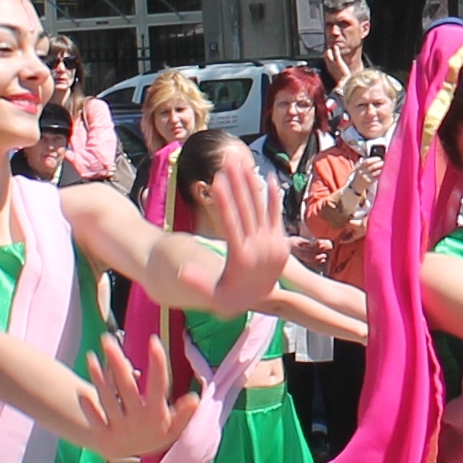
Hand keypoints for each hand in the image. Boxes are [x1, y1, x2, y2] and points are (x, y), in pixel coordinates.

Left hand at [71, 327, 182, 459]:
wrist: (131, 461)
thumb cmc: (155, 433)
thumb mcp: (174, 429)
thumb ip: (184, 414)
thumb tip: (195, 399)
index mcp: (157, 414)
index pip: (158, 385)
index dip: (158, 363)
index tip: (154, 341)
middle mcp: (138, 420)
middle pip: (126, 387)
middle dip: (116, 362)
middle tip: (108, 340)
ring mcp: (120, 429)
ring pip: (108, 399)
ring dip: (98, 378)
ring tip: (91, 357)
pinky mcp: (104, 438)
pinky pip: (94, 418)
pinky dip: (88, 405)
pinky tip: (80, 391)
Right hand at [197, 153, 290, 311]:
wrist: (263, 301)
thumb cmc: (231, 297)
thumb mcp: (214, 297)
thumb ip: (198, 283)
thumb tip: (182, 271)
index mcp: (241, 258)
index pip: (231, 222)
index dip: (224, 200)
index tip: (217, 179)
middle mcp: (260, 248)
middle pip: (247, 209)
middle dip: (237, 183)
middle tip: (228, 160)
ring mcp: (273, 243)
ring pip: (262, 207)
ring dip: (252, 184)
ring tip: (243, 163)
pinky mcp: (281, 241)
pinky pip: (277, 215)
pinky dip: (274, 197)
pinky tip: (269, 179)